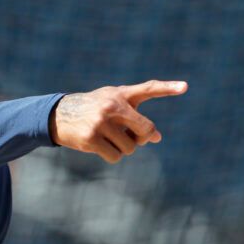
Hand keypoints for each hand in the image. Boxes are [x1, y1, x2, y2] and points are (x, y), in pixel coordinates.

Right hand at [49, 80, 187, 162]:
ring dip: (123, 148)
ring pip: (130, 147)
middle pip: (145, 130)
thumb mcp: (112, 105)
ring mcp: (101, 122)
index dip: (167, 87)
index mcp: (120, 94)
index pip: (148, 88)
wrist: (58, 115)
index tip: (185, 86)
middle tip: (131, 136)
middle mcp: (112, 106)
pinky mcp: (91, 138)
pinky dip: (111, 156)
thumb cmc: (92, 108)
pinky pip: (115, 157)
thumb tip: (157, 138)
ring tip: (107, 138)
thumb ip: (136, 117)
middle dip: (142, 138)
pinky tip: (99, 146)